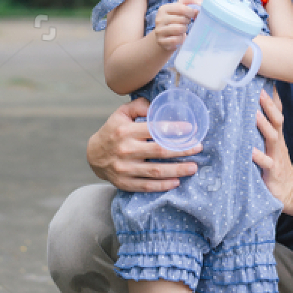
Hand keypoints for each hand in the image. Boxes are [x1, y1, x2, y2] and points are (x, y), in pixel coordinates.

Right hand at [86, 98, 200, 191]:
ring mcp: (125, 168)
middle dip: (182, 149)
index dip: (174, 129)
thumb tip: (158, 105)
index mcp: (125, 131)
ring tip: (193, 167)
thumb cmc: (112, 131)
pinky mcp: (125, 183)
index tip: (192, 129)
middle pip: (159, 151)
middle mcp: (125, 150)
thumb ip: (139, 106)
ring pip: (155, 171)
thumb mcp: (121, 114)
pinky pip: (147, 186)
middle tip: (198, 148)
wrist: (93, 156)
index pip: (154, 129)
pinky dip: (162, 185)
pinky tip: (176, 182)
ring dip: (177, 170)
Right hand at [153, 0, 205, 53]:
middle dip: (187, 22)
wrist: (164, 37)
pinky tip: (179, 38)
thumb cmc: (175, 22)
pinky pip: (176, 40)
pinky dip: (180, 39)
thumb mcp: (179, 11)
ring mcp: (159, 31)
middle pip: (181, 19)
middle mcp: (159, 19)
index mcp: (163, 9)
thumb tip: (199, 2)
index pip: (181, 8)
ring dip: (184, 30)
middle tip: (185, 23)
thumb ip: (188, 3)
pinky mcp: (161, 41)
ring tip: (182, 30)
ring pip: (179, 29)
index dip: (191, 11)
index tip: (195, 14)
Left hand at [252, 89, 292, 216]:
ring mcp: (276, 157)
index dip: (272, 99)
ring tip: (254, 114)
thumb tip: (250, 116)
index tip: (265, 81)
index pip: (277, 114)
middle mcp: (277, 144)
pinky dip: (258, 156)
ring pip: (272, 138)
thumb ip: (264, 134)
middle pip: (276, 121)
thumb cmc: (276, 168)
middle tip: (259, 92)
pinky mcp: (272, 171)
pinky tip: (250, 151)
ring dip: (263, 125)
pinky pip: (265, 163)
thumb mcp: (271, 148)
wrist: (292, 194)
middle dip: (268, 106)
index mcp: (276, 138)